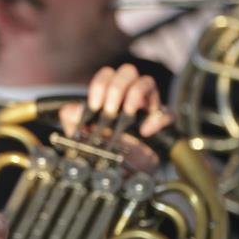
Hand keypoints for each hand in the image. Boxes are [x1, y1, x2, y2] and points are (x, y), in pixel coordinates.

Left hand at [59, 64, 174, 171]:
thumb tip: (74, 110)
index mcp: (109, 93)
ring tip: (126, 115)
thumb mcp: (80, 132)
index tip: (93, 106)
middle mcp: (129, 93)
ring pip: (147, 82)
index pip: (107, 74)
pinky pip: (166, 112)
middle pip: (128, 71)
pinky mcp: (161, 121)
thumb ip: (72, 118)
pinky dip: (155, 119)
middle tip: (108, 111)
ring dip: (134, 97)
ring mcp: (148, 104)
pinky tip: (145, 130)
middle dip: (116, 88)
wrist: (121, 167)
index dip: (99, 85)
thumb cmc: (101, 144)